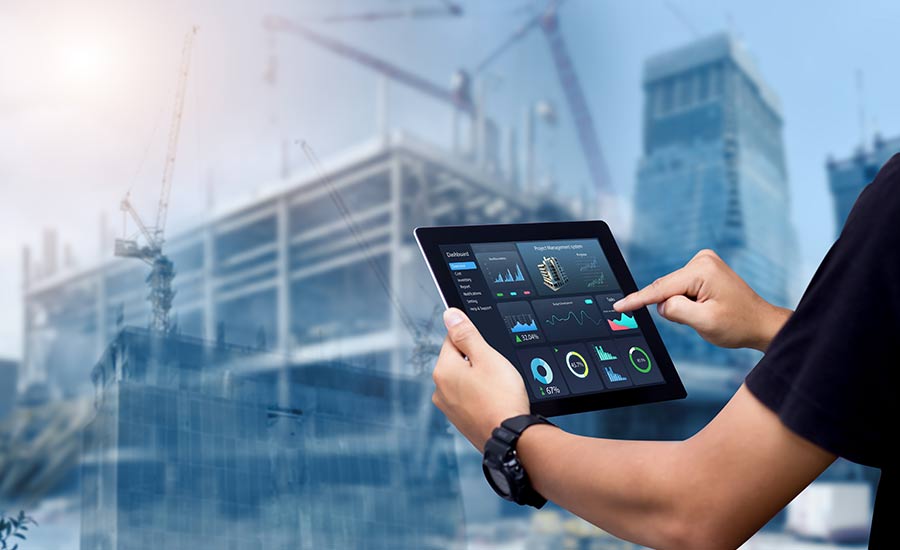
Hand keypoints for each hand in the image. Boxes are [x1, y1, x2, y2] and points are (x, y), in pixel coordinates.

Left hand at [432, 308, 529, 450]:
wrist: (512, 438)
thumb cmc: (502, 398)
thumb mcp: (487, 357)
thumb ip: (466, 334)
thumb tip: (450, 314)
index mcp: (443, 370)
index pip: (453, 339)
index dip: (474, 341)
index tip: (489, 351)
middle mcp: (439, 390)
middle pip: (458, 361)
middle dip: (477, 362)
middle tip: (497, 372)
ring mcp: (449, 408)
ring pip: (465, 382)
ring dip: (480, 381)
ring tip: (498, 389)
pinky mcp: (460, 422)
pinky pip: (470, 400)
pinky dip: (481, 398)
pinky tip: (496, 402)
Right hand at [614, 250, 791, 351]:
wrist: (760, 323)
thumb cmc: (738, 324)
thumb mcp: (704, 322)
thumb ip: (675, 311)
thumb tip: (661, 304)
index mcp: (702, 270)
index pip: (661, 288)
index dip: (637, 300)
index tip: (618, 306)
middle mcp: (702, 260)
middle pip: (667, 289)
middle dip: (673, 307)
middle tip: (699, 318)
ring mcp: (703, 263)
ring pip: (672, 290)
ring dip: (682, 305)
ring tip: (708, 312)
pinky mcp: (703, 269)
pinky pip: (680, 289)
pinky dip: (686, 301)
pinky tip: (706, 306)